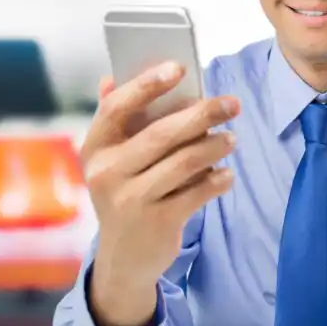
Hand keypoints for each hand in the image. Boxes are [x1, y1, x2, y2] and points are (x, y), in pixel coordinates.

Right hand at [80, 62, 239, 325]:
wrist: (123, 258)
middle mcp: (107, 173)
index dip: (146, 84)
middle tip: (232, 103)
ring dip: (214, 146)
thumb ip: (118, 121)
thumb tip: (111, 76)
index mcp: (94, 148)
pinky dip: (216, 180)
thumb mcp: (113, 161)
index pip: (116, 108)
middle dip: (201, 114)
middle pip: (160, 134)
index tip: (178, 67)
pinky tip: (227, 174)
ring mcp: (130, 200)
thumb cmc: (125, 193)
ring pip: (183, 163)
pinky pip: (196, 193)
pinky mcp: (157, 222)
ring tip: (232, 138)